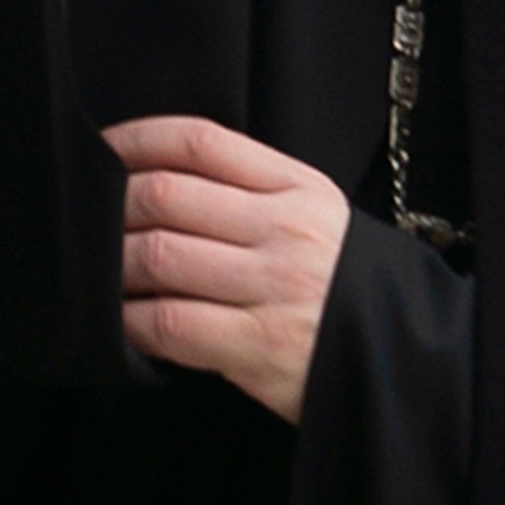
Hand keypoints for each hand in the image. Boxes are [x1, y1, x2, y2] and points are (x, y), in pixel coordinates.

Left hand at [108, 113, 348, 422]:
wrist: (418, 365)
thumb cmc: (349, 291)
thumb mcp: (318, 221)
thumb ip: (253, 195)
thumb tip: (157, 182)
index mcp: (299, 189)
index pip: (200, 142)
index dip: (135, 139)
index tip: (98, 149)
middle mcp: (287, 230)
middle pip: (165, 196)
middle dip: (109, 208)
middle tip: (86, 225)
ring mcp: (275, 288)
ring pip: (158, 256)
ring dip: (111, 268)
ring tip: (99, 276)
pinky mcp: (262, 347)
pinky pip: (169, 324)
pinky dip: (130, 322)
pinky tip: (124, 324)